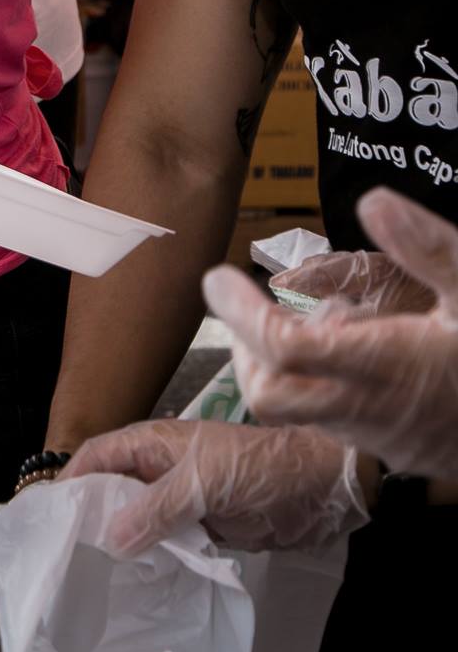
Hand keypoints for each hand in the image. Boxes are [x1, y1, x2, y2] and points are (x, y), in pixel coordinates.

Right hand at [66, 418, 367, 556]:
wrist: (322, 489)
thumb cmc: (261, 467)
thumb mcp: (203, 482)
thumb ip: (155, 508)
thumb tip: (110, 539)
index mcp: (151, 443)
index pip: (96, 457)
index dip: (72, 481)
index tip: (53, 515)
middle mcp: (158, 468)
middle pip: (110, 489)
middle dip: (90, 515)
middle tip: (70, 549)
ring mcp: (179, 498)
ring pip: (135, 518)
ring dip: (121, 539)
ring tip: (97, 568)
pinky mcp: (199, 525)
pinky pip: (163, 540)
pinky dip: (150, 555)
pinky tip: (139, 575)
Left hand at [203, 188, 457, 479]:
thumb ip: (432, 250)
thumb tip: (373, 202)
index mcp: (386, 365)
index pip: (285, 348)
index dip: (240, 313)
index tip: (218, 277)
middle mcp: (370, 408)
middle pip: (269, 396)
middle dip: (245, 350)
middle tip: (248, 307)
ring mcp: (380, 436)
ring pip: (297, 411)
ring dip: (282, 365)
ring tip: (320, 319)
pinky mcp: (393, 449)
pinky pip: (332, 420)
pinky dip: (318, 382)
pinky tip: (355, 347)